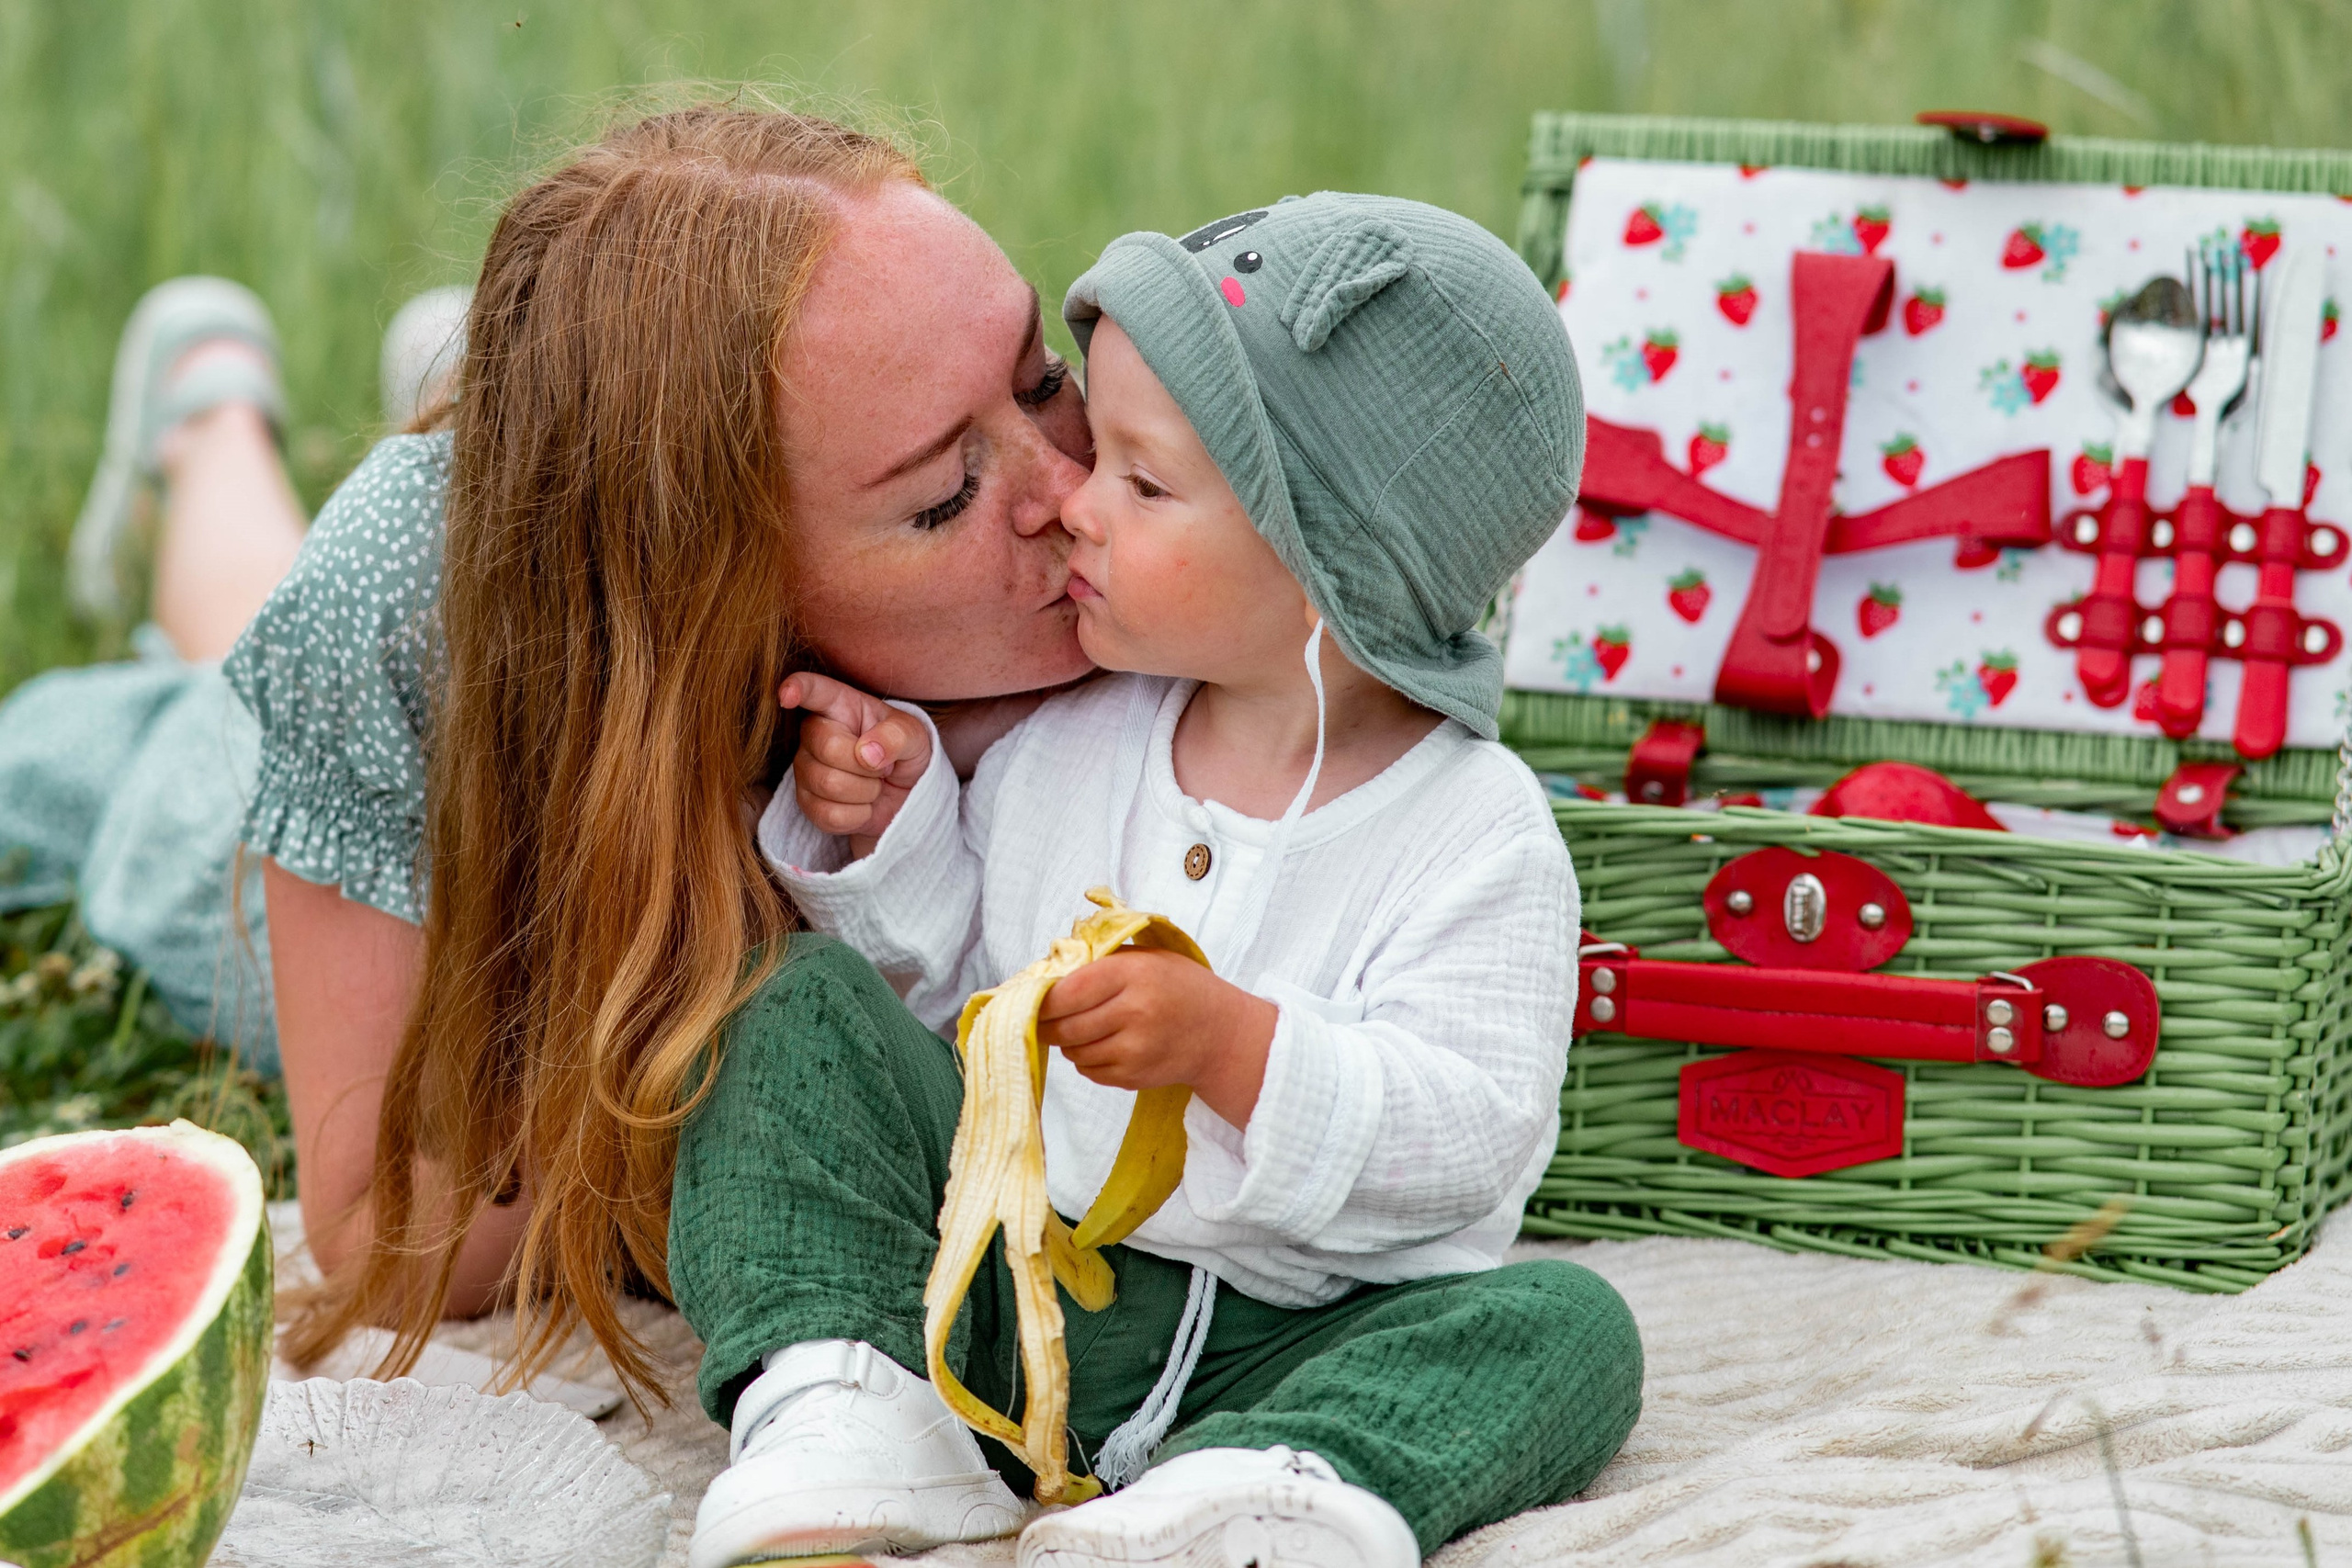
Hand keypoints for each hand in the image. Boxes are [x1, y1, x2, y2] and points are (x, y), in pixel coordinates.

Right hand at [780, 672, 933, 857]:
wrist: (905, 796)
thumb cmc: (904, 754)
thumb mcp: (915, 737)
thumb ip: (897, 736)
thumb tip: (867, 753)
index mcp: (840, 705)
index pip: (813, 690)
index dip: (798, 689)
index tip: (788, 696)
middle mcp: (815, 733)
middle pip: (828, 747)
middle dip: (866, 764)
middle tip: (882, 766)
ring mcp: (806, 768)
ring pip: (828, 783)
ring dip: (866, 791)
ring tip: (874, 784)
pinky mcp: (807, 803)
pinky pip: (829, 815)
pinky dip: (858, 816)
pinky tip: (863, 805)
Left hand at [1035, 949, 1277, 1127]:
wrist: (1221, 1033)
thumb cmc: (1179, 987)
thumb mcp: (1146, 957)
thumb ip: (1100, 961)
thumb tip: (1045, 975)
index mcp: (1132, 974)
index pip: (1066, 992)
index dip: (1042, 999)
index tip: (1034, 999)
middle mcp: (1134, 1012)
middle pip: (1064, 1027)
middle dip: (1047, 1024)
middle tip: (1045, 1018)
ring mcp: (1135, 1049)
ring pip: (1073, 1052)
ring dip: (1068, 1042)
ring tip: (1084, 1028)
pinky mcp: (1134, 1077)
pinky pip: (1089, 1071)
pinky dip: (1087, 1060)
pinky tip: (1105, 1045)